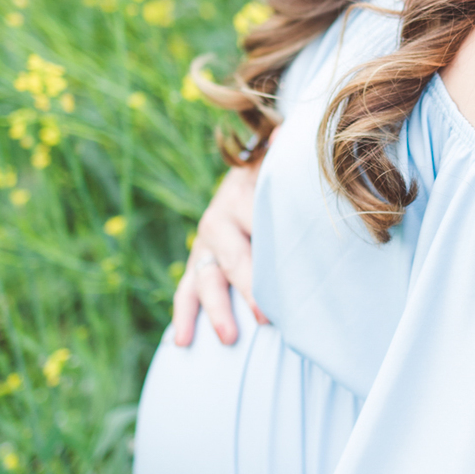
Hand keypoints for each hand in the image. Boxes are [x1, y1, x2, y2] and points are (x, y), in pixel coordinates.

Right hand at [173, 150, 269, 346]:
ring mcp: (204, 246)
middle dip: (249, 288)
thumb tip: (291, 131)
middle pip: (232, 257)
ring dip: (216, 309)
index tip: (288, 276)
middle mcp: (218, 220)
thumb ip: (285, 151)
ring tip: (227, 337)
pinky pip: (186, 293)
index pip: (256, 222)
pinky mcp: (197, 265)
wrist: (247, 177)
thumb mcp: (277, 162)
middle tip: (266, 317)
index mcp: (242, 194)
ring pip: (206, 279)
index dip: (270, 249)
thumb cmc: (272, 176)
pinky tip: (183, 342)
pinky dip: (184, 317)